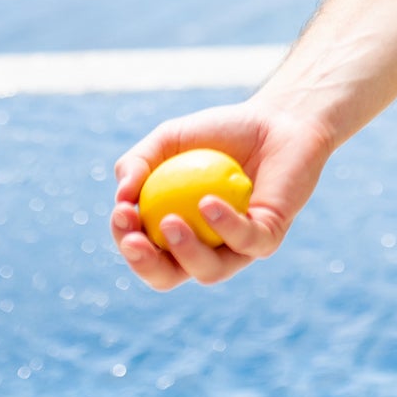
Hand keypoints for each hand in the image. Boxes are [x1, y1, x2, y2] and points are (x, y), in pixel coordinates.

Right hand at [109, 97, 333, 291]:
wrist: (275, 119)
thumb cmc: (220, 132)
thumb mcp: (169, 139)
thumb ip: (138, 163)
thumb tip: (121, 197)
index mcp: (176, 232)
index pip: (144, 252)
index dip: (127, 242)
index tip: (122, 214)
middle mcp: (205, 248)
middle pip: (168, 276)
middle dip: (145, 265)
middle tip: (134, 240)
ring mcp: (238, 247)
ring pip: (209, 271)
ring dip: (185, 252)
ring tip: (169, 221)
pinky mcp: (268, 236)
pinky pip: (245, 241)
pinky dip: (225, 225)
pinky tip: (208, 203)